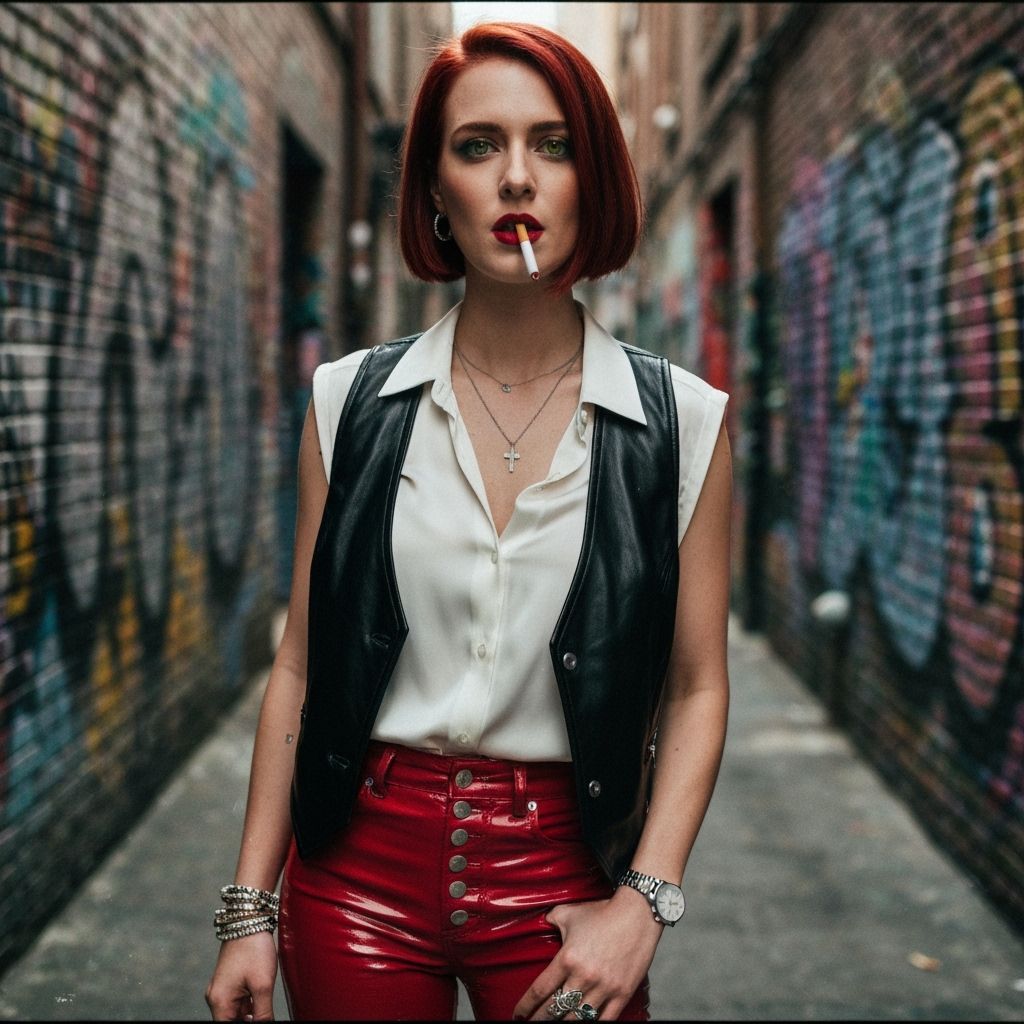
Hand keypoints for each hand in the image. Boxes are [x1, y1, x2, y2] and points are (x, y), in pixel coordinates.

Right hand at [205, 931, 277, 1020]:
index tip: (261, 1021)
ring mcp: (223, 988)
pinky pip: (239, 1000)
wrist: (250, 919)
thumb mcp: (263, 985)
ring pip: (238, 1012)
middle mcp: (217, 997)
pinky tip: (263, 999)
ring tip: (265, 1005)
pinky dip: (250, 1004)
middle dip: (249, 1020)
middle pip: (233, 1020)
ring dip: (251, 1014)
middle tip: (266, 1016)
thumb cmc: (254, 950)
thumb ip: (263, 1014)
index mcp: (220, 1002)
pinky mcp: (230, 980)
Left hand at [513, 889, 662, 1020]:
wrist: (637, 914)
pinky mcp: (622, 994)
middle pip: (555, 1009)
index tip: (518, 1015)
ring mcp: (604, 988)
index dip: (526, 1006)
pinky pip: (604, 1020)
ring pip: (577, 1019)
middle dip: (540, 1020)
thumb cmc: (601, 912)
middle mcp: (583, 977)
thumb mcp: (568, 912)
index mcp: (567, 958)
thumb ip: (550, 920)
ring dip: (563, 1023)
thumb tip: (541, 923)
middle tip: (532, 1023)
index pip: (540, 990)